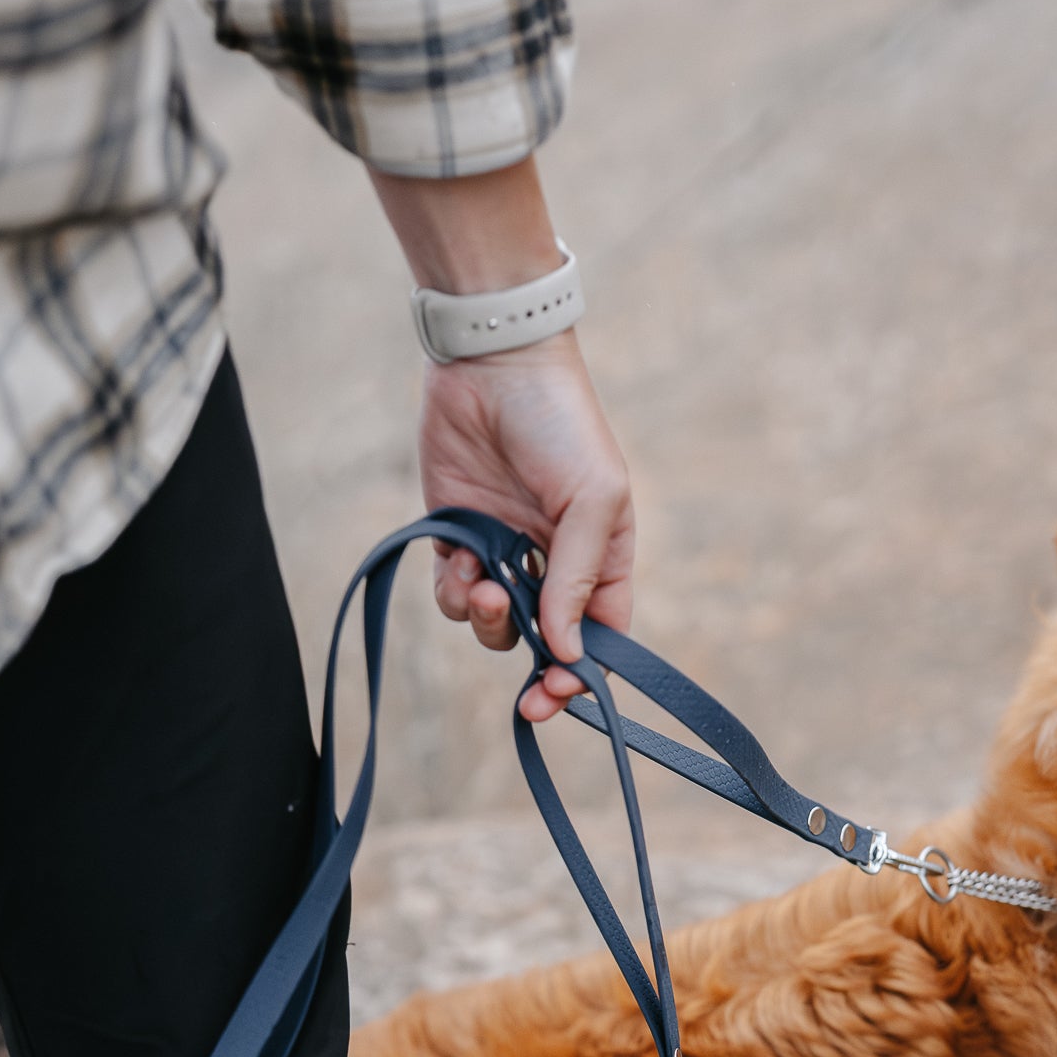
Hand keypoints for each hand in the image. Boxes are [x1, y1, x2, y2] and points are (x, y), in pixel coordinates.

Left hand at [418, 331, 634, 720]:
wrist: (492, 363)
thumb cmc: (561, 424)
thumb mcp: (592, 500)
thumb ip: (578, 579)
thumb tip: (570, 653)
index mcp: (602, 558)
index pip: (601, 636)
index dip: (584, 672)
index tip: (560, 691)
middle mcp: (554, 563)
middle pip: (545, 643)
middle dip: (533, 669)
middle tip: (526, 693)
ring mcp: (504, 553)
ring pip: (494, 624)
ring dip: (487, 621)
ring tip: (482, 585)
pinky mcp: (458, 538)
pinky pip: (453, 593)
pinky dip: (454, 592)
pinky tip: (459, 562)